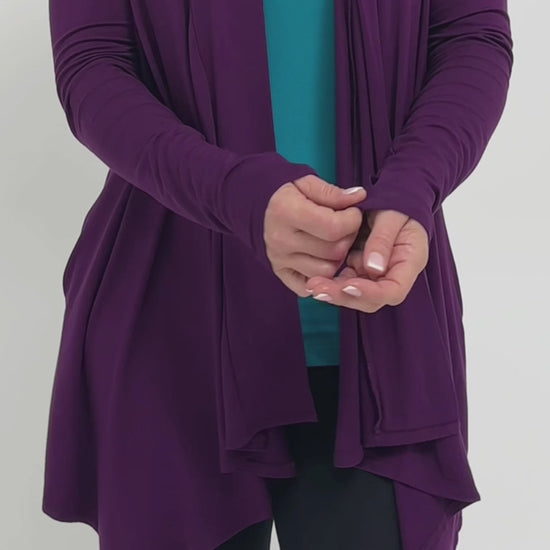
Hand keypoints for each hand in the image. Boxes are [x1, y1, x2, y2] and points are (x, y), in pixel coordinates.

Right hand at [264, 174, 366, 296]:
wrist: (260, 208)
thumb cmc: (288, 194)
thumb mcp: (308, 183)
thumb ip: (334, 193)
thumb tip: (359, 197)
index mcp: (285, 212)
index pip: (334, 227)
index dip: (353, 220)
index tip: (352, 212)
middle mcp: (280, 239)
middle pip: (334, 251)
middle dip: (348, 238)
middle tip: (345, 227)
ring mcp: (279, 260)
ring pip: (326, 271)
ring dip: (338, 258)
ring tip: (334, 242)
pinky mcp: (280, 273)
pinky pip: (311, 285)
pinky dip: (322, 277)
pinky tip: (323, 259)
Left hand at [304, 209, 429, 311]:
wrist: (391, 196)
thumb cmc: (397, 202)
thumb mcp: (393, 214)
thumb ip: (383, 240)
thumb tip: (373, 268)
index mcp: (410, 262)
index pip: (393, 291)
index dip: (370, 293)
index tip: (348, 286)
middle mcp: (393, 274)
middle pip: (371, 300)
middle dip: (344, 297)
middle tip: (318, 288)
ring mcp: (375, 274)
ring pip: (355, 295)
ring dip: (334, 292)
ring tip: (313, 285)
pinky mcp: (360, 269)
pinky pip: (345, 282)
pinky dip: (331, 282)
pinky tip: (315, 279)